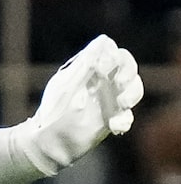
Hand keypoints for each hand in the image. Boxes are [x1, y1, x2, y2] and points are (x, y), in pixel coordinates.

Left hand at [15, 35, 144, 174]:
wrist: (49, 142)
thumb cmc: (53, 111)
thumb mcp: (67, 85)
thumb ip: (85, 65)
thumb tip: (103, 41)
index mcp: (92, 70)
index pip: (114, 53)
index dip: (114, 56)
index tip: (103, 67)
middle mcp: (104, 82)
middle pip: (129, 68)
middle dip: (129, 73)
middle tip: (120, 82)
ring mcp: (110, 100)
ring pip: (134, 90)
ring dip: (133, 94)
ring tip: (122, 104)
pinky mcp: (113, 119)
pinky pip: (127, 116)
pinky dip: (124, 120)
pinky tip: (115, 126)